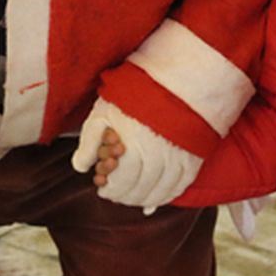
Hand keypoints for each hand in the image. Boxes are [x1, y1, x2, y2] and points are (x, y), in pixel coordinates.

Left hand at [72, 98, 201, 213]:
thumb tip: (80, 167)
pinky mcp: (194, 155)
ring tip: (135, 199)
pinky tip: (158, 198)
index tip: (103, 191)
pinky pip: (182, 185)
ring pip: (162, 190)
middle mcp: (158, 154)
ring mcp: (179, 156)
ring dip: (147, 199)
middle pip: (142, 188)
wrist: (176, 76)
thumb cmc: (135, 92)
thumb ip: (89, 141)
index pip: (123, 181)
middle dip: (127, 197)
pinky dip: (169, 195)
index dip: (111, 190)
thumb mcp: (104, 111)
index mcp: (134, 144)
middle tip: (118, 196)